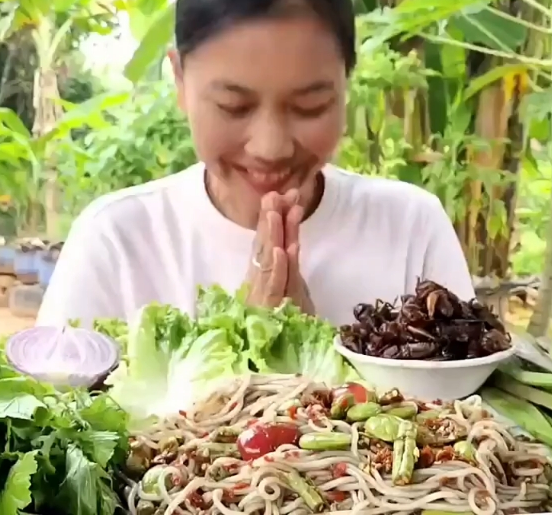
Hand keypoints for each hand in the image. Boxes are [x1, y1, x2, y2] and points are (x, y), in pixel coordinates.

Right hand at [244, 190, 314, 313]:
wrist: (278, 357)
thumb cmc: (287, 322)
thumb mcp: (290, 288)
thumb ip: (288, 265)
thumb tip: (291, 237)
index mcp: (263, 274)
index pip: (266, 240)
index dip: (271, 218)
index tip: (281, 195)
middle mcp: (260, 282)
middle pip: (264, 245)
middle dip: (270, 218)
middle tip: (276, 193)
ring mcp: (264, 296)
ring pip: (268, 261)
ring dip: (272, 236)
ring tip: (275, 212)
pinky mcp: (271, 310)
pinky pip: (275, 286)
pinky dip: (278, 268)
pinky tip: (282, 251)